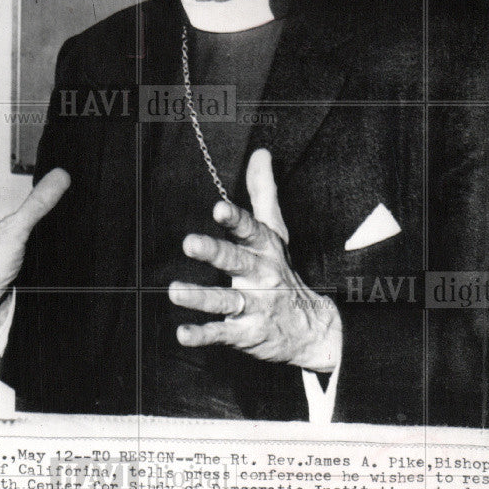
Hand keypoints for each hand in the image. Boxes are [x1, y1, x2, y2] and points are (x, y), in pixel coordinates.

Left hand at [168, 149, 340, 371]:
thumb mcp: (276, 232)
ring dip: (200, 297)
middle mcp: (260, 276)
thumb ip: (263, 193)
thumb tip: (260, 153)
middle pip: (236, 262)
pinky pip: (222, 334)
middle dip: (214, 252)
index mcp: (264, 249)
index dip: (234, 219)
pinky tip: (182, 334)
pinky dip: (202, 335)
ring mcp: (254, 306)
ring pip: (226, 300)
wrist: (314, 328)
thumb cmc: (283, 271)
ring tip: (175, 292)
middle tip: (189, 243)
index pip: (250, 230)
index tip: (219, 208)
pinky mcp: (245, 333)